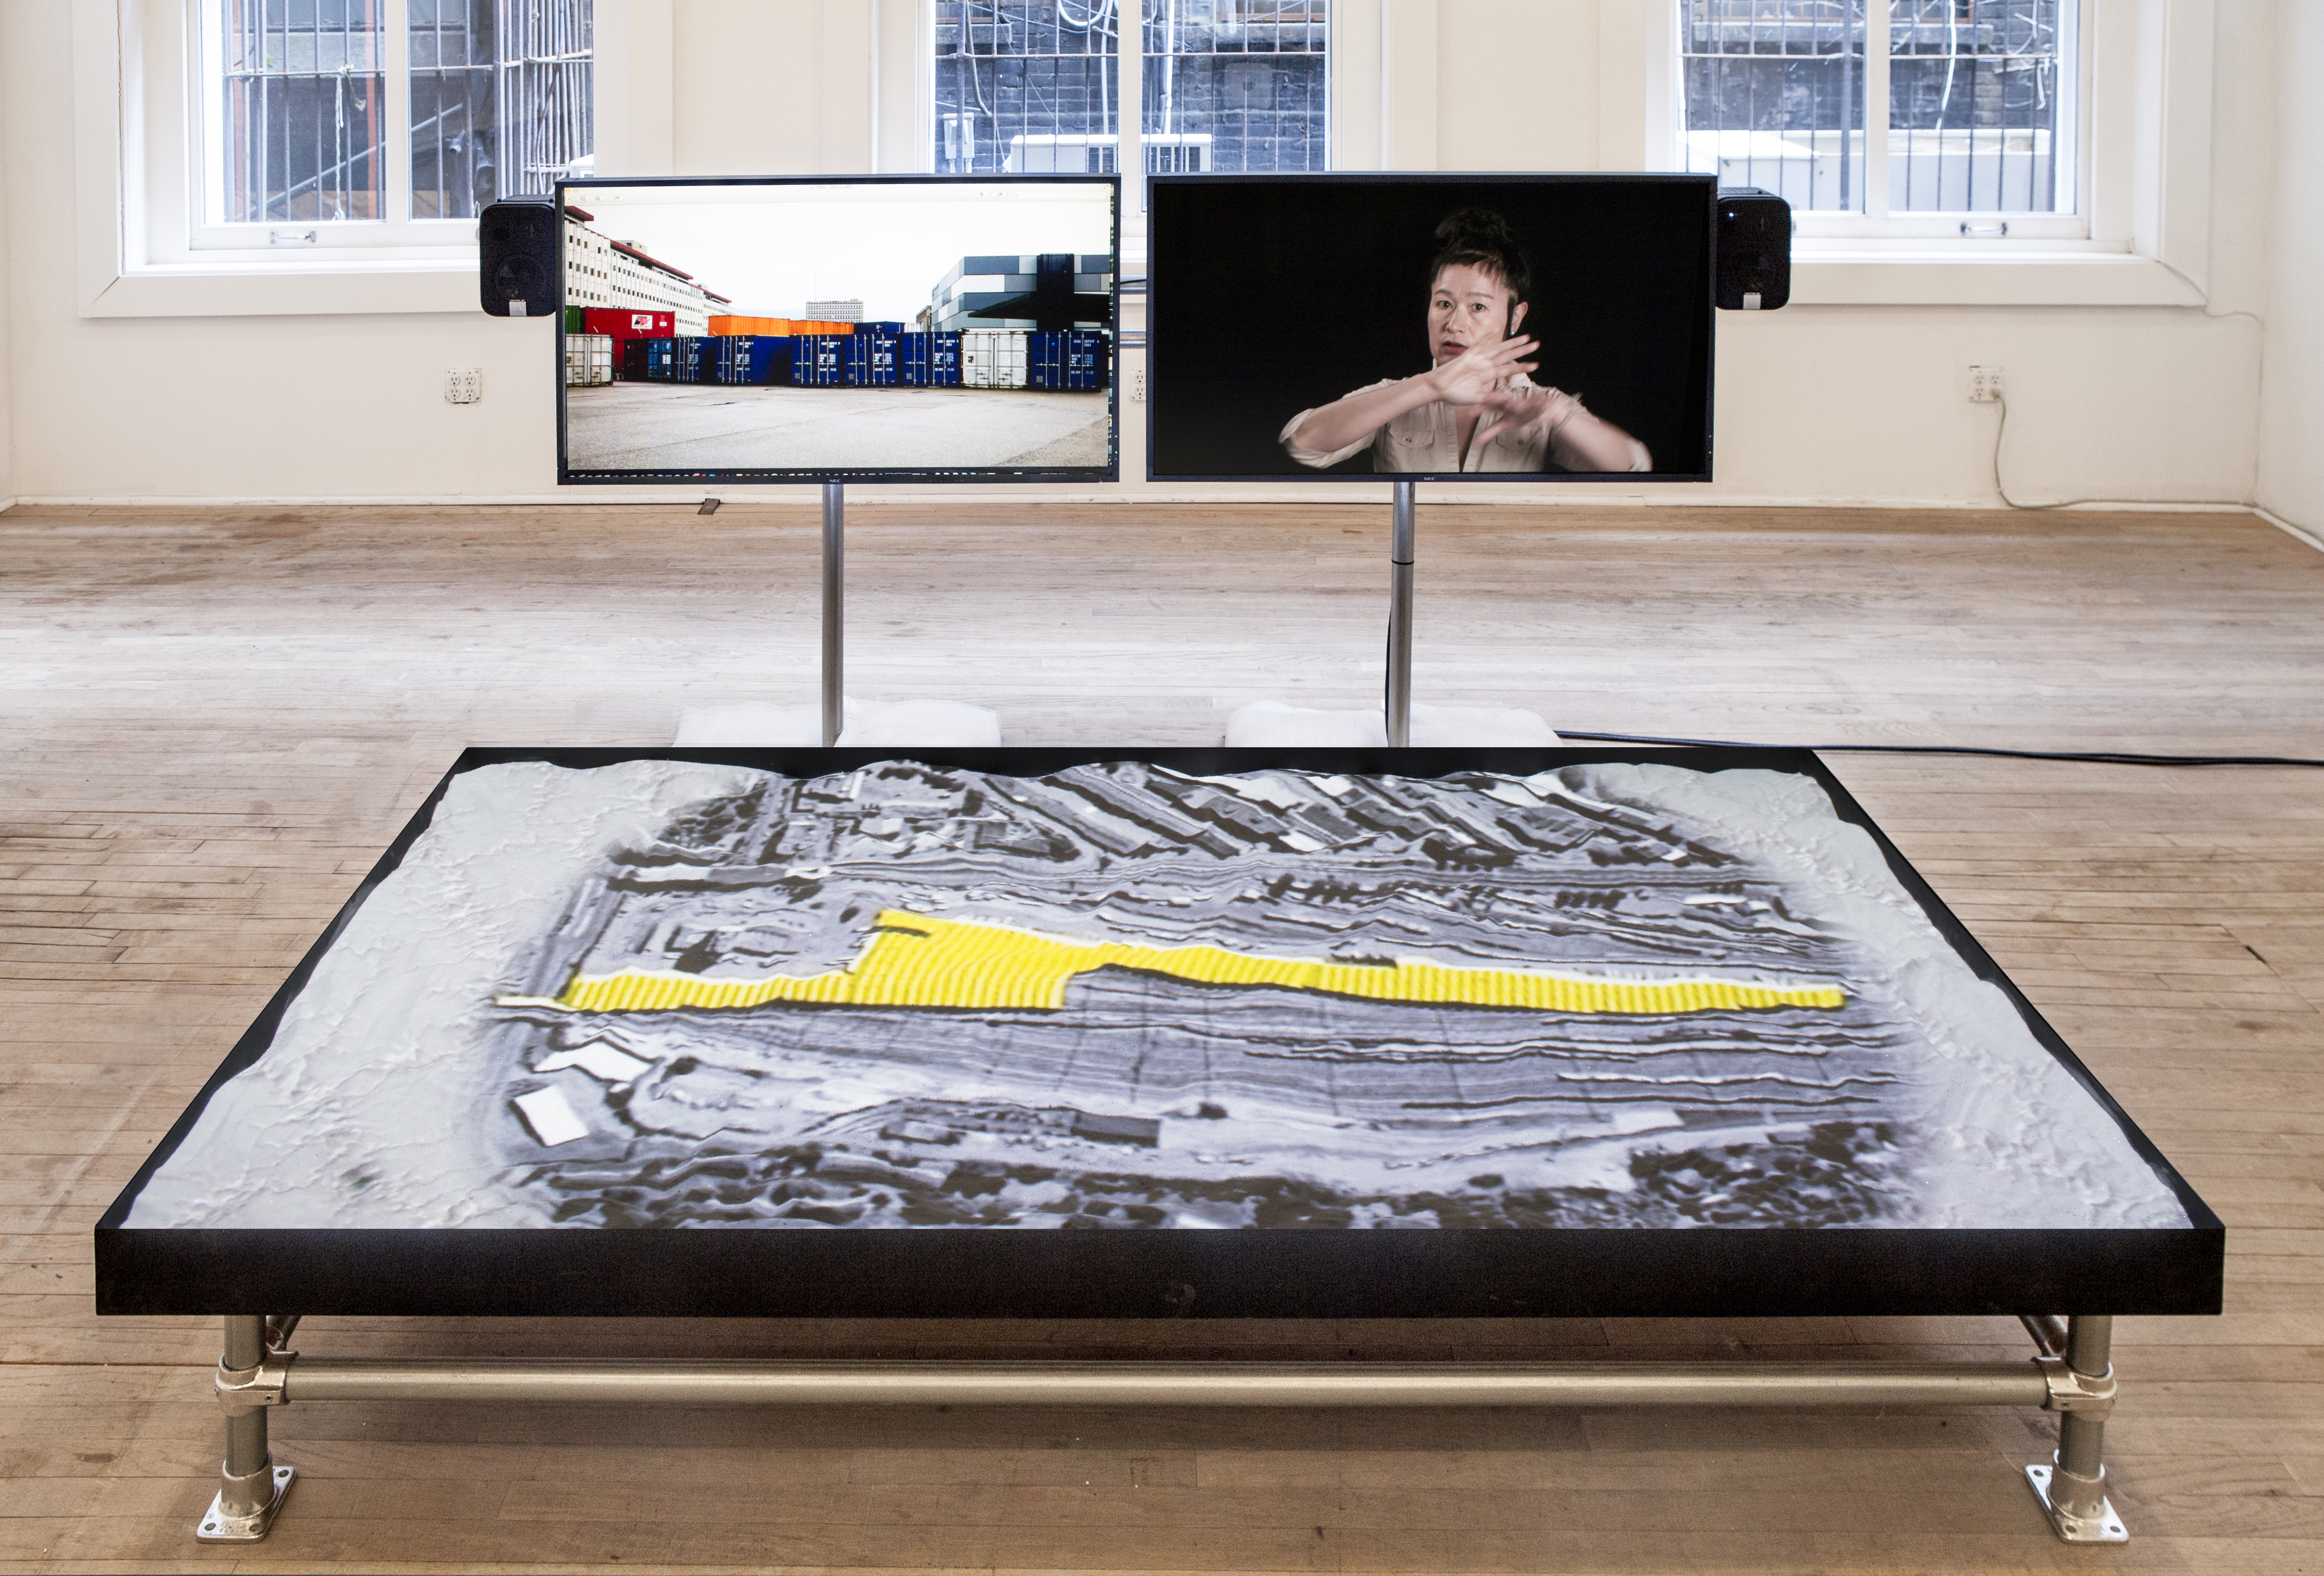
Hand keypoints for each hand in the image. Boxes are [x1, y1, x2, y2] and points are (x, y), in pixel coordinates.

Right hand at [1423, 336, 1537, 405]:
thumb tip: (1505, 399)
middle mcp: (1484, 365)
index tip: (1535, 364)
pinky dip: (1487, 336)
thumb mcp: (1475, 399)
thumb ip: (1490, 398)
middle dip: (1522, 350)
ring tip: (1526, 338)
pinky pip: (1479, 344)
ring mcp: (1477, 359)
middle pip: (1507, 355)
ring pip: (1498, 349)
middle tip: (1537, 344)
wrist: (1437, 389)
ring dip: (1512, 343)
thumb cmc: (1453, 394)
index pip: (1508, 368)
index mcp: (1486, 375)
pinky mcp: (1467, 356)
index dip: (1522, 366)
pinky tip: (1497, 329)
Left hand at [1471, 384, 1582, 450]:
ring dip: (1508, 399)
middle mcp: (1508, 401)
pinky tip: (1536, 405)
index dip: (1476, 405)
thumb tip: (1476, 442)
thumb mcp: (1504, 425)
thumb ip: (1490, 432)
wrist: (1541, 410)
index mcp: (1500, 405)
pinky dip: (1534, 405)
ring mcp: (1520, 403)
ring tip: (1504, 400)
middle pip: (1496, 400)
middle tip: (1478, 399)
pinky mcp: (1534, 405)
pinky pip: (1532, 405)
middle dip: (1488, 399)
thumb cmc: (1521, 415)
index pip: (1485, 404)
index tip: (1465, 406)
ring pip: (1512, 400)